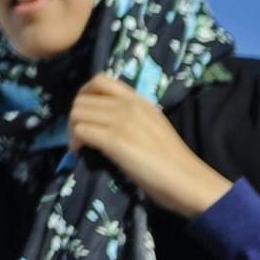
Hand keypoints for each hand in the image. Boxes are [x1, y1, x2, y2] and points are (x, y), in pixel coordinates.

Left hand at [68, 73, 232, 217]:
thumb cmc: (171, 160)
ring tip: (80, 145)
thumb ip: (130, 116)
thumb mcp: (151, 125)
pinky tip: (81, 153)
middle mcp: (129, 105)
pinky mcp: (115, 141)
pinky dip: (75, 142)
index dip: (84, 95)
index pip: (100, 80)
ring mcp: (122, 121)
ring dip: (72, 130)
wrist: (187, 179)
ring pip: (77, 113)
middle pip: (82, 99)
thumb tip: (103, 121)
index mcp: (139, 100)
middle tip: (79, 136)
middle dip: (74, 117)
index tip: (86, 114)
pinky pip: (81, 131)